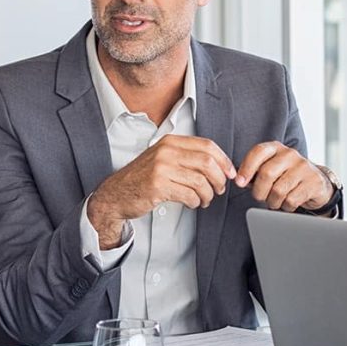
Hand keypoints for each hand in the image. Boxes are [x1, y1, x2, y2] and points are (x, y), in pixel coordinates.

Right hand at [88, 135, 236, 246]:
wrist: (116, 194)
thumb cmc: (142, 179)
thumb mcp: (163, 160)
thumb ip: (186, 158)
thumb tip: (220, 165)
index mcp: (170, 142)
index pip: (207, 145)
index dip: (223, 161)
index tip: (229, 173)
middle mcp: (166, 151)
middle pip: (207, 162)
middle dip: (219, 179)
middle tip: (218, 189)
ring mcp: (161, 168)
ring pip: (200, 181)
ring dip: (208, 194)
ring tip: (204, 200)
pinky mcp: (158, 186)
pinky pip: (189, 195)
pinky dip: (195, 202)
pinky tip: (192, 203)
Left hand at [234, 141, 332, 211]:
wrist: (316, 184)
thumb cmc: (287, 177)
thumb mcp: (271, 169)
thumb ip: (255, 172)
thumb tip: (240, 180)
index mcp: (276, 148)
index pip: (258, 152)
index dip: (246, 168)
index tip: (240, 183)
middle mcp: (290, 154)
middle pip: (266, 174)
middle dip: (259, 191)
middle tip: (260, 197)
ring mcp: (304, 167)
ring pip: (278, 190)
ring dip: (272, 202)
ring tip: (276, 201)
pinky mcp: (313, 182)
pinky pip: (291, 200)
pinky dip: (286, 206)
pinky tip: (288, 203)